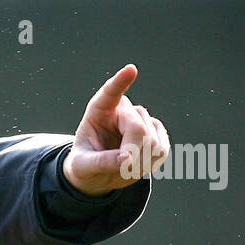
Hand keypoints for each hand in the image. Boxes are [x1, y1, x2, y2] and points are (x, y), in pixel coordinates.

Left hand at [62, 63, 169, 194]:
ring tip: (123, 167)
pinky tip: (138, 165)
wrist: (96, 175)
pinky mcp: (156, 133)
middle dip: (132, 153)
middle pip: (138, 128)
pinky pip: (162, 149)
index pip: (110, 93)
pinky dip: (151, 163)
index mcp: (99, 111)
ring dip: (140, 162)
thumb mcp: (82, 166)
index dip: (121, 82)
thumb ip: (101, 162)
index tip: (130, 70)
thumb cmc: (84, 165)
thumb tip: (127, 160)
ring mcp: (141, 119)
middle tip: (122, 168)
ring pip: (153, 140)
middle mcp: (122, 110)